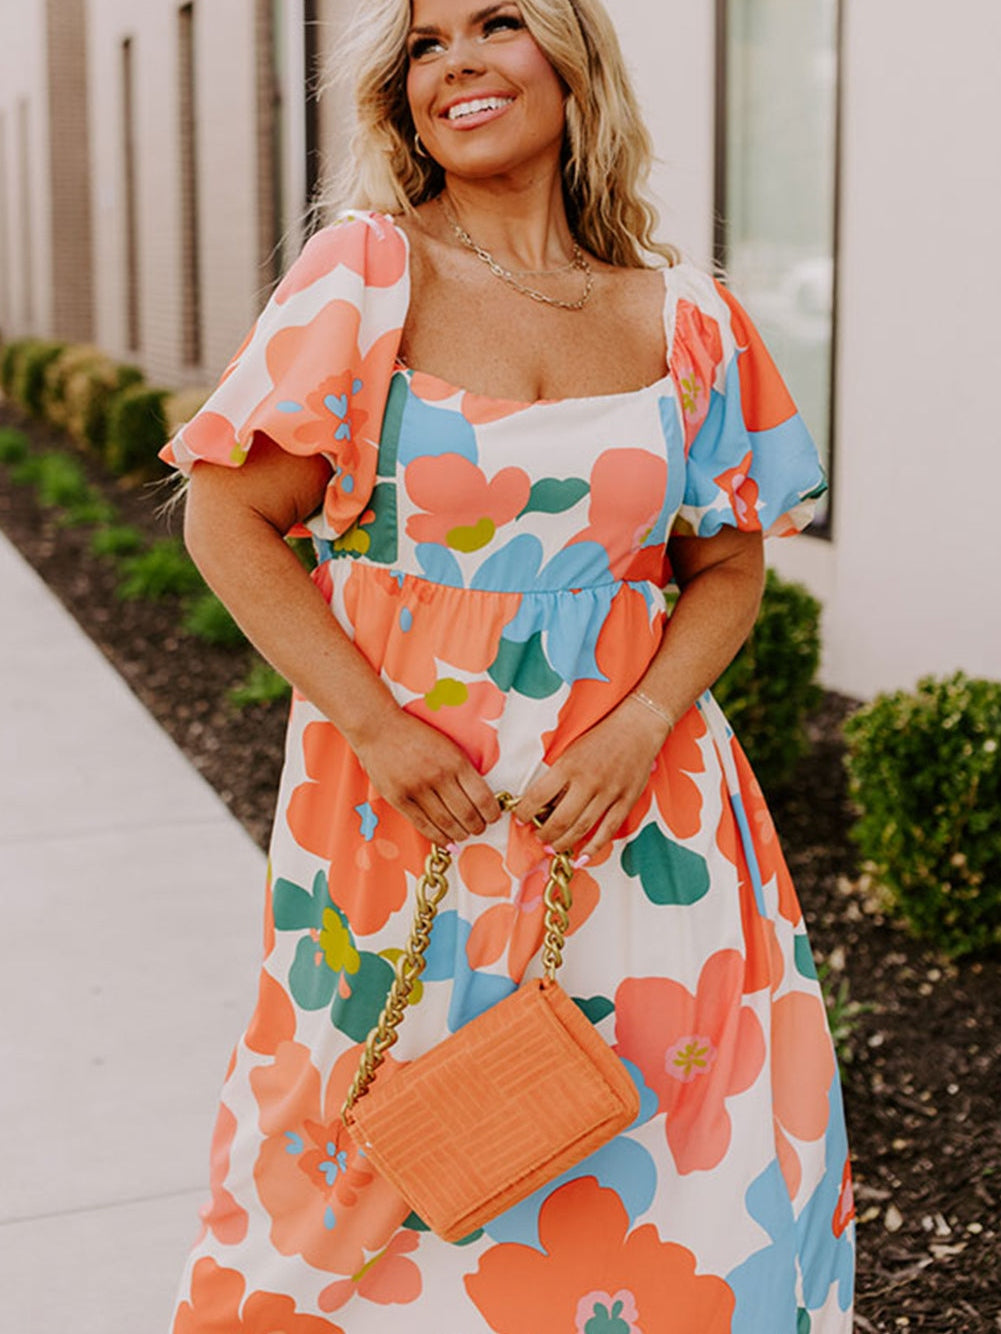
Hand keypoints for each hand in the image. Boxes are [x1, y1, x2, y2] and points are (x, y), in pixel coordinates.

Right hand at [352, 708, 501, 846]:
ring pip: (446, 823)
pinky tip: (447, 842)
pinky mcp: (398, 798)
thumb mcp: (447, 746)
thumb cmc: (415, 735)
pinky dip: (438, 838)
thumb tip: (479, 797)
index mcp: (455, 761)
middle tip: (479, 829)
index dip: (492, 813)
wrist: (379, 727)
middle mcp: (438, 776)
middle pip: (466, 814)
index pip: (482, 796)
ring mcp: (417, 788)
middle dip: (477, 827)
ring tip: (464, 835)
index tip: (493, 817)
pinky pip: (423, 825)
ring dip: (460, 834)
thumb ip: (462, 769)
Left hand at [514, 698, 668, 861]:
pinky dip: (594, 846)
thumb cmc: (601, 736)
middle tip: (539, 838)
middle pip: (560, 819)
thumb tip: (544, 804)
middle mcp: (588, 781)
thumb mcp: (572, 750)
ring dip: (564, 842)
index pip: (538, 795)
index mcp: (569, 765)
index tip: (520, 818)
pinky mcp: (627, 800)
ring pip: (582, 828)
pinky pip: (608, 829)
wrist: (638, 727)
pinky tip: (582, 856)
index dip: (525, 811)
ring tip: (554, 847)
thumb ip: (559, 775)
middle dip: (545, 834)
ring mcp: (609, 792)